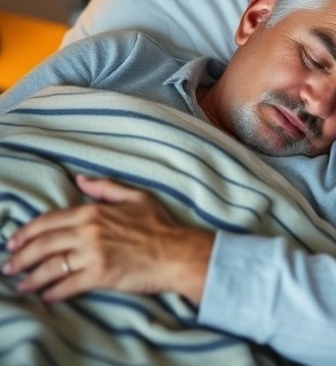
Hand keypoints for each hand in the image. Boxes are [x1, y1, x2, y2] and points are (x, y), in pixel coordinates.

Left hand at [2, 175, 212, 301]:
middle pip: (43, 245)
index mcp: (92, 212)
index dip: (27, 233)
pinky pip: (68, 285)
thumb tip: (80, 180)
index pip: (48, 221)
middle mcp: (88, 233)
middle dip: (21, 257)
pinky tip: (46, 296)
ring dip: (32, 278)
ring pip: (50, 267)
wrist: (178, 253)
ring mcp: (93, 255)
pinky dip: (53, 292)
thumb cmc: (160, 226)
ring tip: (22, 285)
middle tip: (10, 266)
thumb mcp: (136, 197)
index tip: (15, 242)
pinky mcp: (100, 276)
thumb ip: (106, 187)